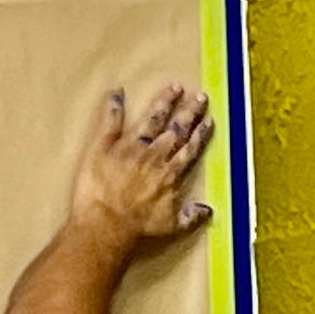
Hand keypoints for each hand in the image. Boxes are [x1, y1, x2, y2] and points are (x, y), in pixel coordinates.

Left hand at [69, 81, 214, 255]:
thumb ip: (191, 216)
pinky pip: (111, 120)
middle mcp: (154, 155)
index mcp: (170, 173)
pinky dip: (114, 105)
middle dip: (189, 111)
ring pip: (152, 119)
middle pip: (176, 129)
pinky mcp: (106, 145)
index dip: (200, 133)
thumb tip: (208, 210)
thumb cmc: (138, 227)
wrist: (107, 222)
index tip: (208, 120)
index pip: (189, 149)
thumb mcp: (170, 226)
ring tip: (174, 87)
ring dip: (164, 102)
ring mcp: (130, 147)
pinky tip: (117, 91)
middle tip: (200, 96)